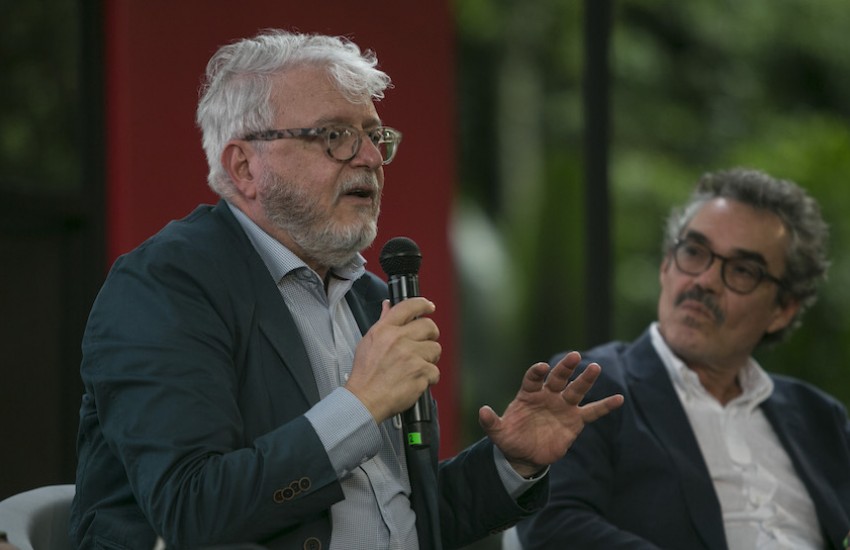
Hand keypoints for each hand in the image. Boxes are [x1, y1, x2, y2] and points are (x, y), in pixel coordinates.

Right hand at [347, 298, 440, 422]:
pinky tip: (416, 380)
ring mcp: (411, 356)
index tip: (429, 307)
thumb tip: (388, 306)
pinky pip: (435, 371)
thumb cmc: (365, 375)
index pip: (408, 306)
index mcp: (385, 330)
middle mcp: (398, 340)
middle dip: (431, 335)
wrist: (365, 400)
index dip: (423, 304)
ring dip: (430, 359)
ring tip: (417, 366)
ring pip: (435, 349)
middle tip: (425, 343)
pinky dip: (429, 378)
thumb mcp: (368, 342)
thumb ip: (383, 322)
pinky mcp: (421, 372)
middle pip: (429, 326)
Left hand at [478, 351, 623, 477]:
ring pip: (576, 390)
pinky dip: (605, 406)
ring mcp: (563, 406)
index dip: (537, 372)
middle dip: (565, 367)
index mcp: (529, 393)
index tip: (542, 368)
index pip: (533, 377)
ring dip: (585, 380)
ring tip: (595, 368)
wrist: (525, 455)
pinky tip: (618, 399)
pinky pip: (592, 411)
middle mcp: (548, 395)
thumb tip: (482, 411)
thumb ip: (491, 422)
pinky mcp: (575, 420)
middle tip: (574, 356)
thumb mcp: (498, 433)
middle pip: (558, 378)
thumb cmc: (511, 439)